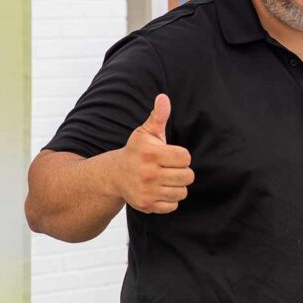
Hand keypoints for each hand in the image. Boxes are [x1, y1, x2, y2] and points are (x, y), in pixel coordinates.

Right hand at [115, 94, 193, 213]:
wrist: (114, 175)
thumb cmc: (136, 151)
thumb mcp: (146, 132)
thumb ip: (158, 116)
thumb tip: (164, 97)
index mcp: (151, 153)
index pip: (186, 158)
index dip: (182, 156)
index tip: (171, 155)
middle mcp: (148, 173)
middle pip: (187, 176)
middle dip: (182, 171)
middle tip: (170, 168)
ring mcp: (146, 191)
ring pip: (182, 192)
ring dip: (177, 186)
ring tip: (166, 179)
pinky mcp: (146, 205)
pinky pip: (173, 205)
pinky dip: (170, 199)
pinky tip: (160, 190)